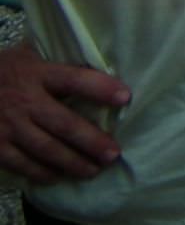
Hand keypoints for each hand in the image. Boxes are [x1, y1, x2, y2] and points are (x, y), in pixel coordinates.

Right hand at [0, 43, 129, 184]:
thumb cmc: (2, 69)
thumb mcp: (27, 55)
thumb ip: (56, 59)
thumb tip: (95, 55)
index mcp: (37, 74)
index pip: (74, 80)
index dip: (100, 88)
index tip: (125, 97)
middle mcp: (24, 101)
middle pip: (64, 124)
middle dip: (91, 141)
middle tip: (113, 154)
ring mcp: (8, 126)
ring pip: (46, 149)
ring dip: (72, 162)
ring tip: (93, 170)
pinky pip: (22, 163)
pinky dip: (42, 172)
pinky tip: (59, 177)